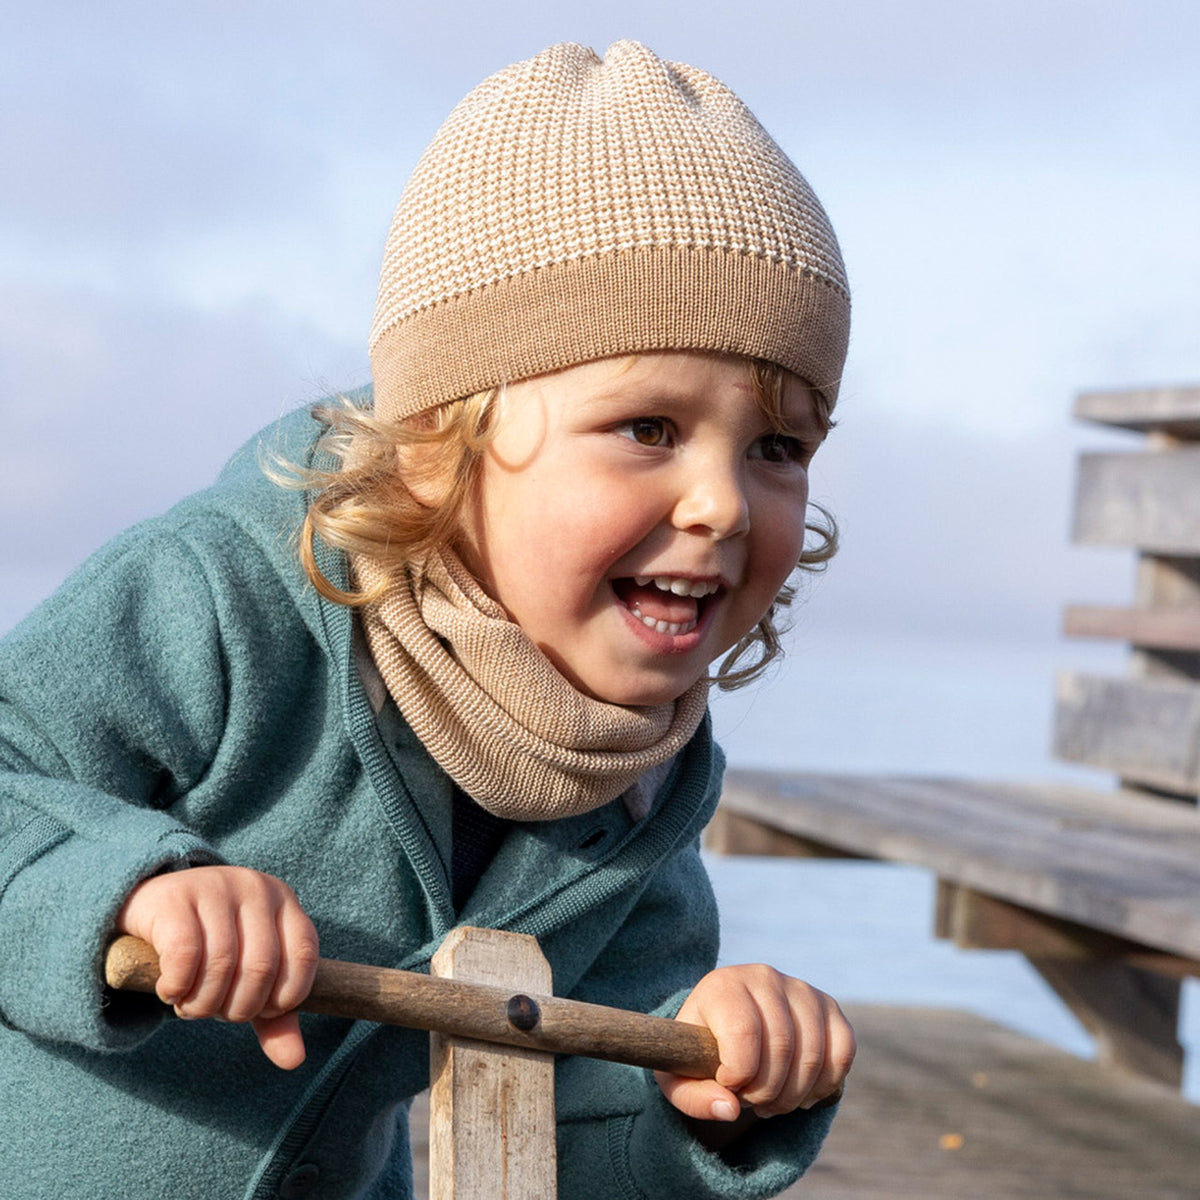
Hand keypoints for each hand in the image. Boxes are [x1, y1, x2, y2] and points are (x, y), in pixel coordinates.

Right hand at [116, 865, 319, 1069]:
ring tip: (192, 1006)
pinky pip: (184, 954)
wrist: (152, 907)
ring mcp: (216, 887)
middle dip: (237, 1007)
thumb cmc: (211, 947)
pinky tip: (170, 991)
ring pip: (221, 963)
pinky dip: (177, 986)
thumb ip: (273, 1015)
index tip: (258, 1010)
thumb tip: (294, 1061)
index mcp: (284, 902)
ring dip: (204, 1003)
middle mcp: (256, 888)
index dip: (283, 997)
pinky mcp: (174, 898)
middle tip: (216, 1011)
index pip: (303, 955)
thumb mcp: (247, 976)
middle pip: (261, 966)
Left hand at [654, 965, 854, 1136]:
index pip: (743, 1033)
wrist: (726, 1030)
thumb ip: (694, 1098)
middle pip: (781, 1048)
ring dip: (793, 1095)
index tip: (728, 1084)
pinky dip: (825, 1084)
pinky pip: (843, 1051)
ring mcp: (800, 988)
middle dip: (767, 1092)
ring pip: (813, 1055)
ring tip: (772, 1101)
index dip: (738, 1075)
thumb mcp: (679, 1079)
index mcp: (723, 985)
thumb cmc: (698, 1054)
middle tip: (751, 1101)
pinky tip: (802, 1092)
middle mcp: (763, 976)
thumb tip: (730, 1109)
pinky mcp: (828, 1005)